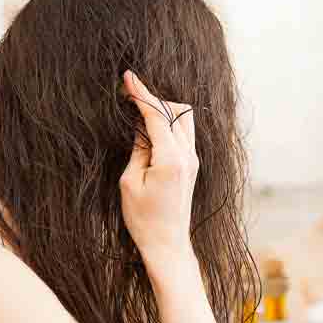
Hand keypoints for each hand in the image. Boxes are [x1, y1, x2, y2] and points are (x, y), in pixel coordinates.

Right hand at [119, 70, 198, 266]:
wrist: (167, 244)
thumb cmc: (143, 219)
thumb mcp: (130, 182)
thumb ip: (138, 147)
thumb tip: (140, 123)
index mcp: (171, 159)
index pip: (157, 114)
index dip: (141, 93)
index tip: (128, 77)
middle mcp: (188, 156)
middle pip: (178, 109)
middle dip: (155, 100)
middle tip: (130, 100)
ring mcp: (194, 161)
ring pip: (185, 119)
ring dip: (164, 111)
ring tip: (139, 116)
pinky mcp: (193, 166)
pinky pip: (184, 133)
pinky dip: (169, 124)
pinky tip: (151, 131)